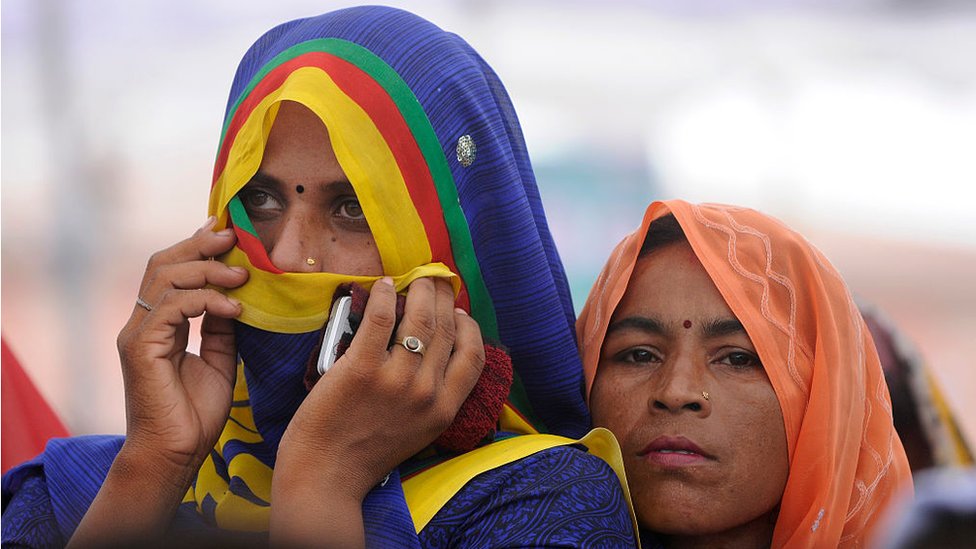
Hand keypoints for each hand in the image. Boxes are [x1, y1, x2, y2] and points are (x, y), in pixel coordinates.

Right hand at [70, 217, 247, 547]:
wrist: (175, 456)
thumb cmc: (194, 415)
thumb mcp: (220, 359)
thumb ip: (222, 326)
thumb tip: (236, 294)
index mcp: (158, 324)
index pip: (171, 271)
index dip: (196, 247)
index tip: (228, 232)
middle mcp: (142, 324)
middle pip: (162, 264)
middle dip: (199, 245)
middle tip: (234, 238)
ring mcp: (137, 335)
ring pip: (164, 279)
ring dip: (207, 270)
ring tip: (241, 276)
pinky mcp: (140, 349)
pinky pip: (170, 308)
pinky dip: (204, 300)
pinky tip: (233, 307)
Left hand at [270, 276, 484, 546]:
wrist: (325, 477)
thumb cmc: (365, 455)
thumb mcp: (418, 433)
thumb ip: (432, 399)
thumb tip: (435, 355)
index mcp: (444, 410)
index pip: (472, 355)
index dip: (468, 327)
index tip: (459, 312)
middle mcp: (426, 393)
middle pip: (447, 330)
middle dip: (444, 299)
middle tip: (436, 282)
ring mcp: (394, 380)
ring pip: (419, 319)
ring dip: (420, 290)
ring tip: (416, 279)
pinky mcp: (360, 369)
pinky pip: (379, 319)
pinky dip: (384, 295)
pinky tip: (383, 284)